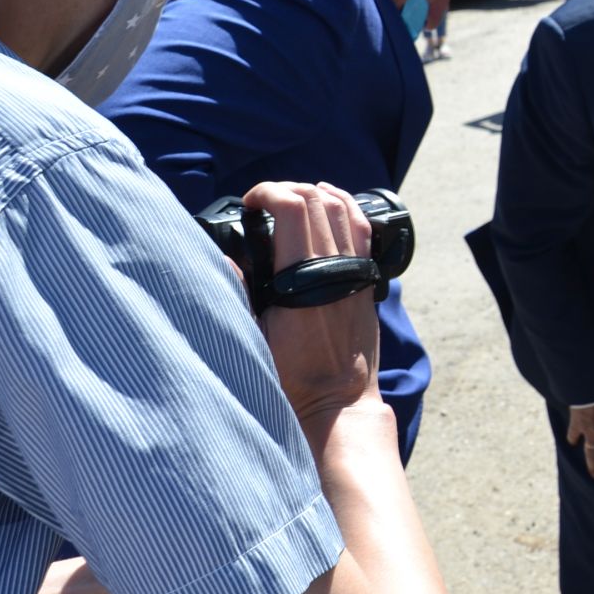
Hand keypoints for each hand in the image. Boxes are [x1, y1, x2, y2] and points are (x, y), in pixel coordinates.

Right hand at [243, 181, 383, 446]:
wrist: (338, 403)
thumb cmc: (292, 379)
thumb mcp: (252, 340)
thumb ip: (238, 295)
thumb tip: (225, 257)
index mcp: (303, 280)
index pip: (292, 208)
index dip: (267, 192)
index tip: (249, 203)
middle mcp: (336, 269)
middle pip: (316, 200)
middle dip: (285, 189)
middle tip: (263, 201)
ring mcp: (357, 272)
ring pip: (342, 208)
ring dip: (314, 193)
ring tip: (290, 197)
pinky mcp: (368, 281)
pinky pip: (362, 229)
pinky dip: (346, 206)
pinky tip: (329, 201)